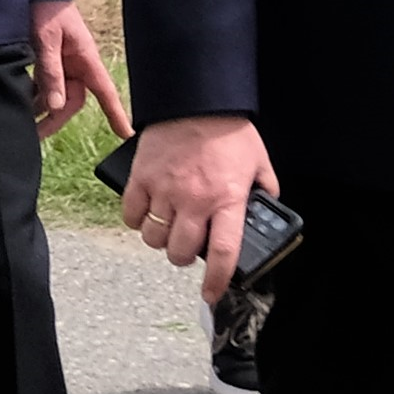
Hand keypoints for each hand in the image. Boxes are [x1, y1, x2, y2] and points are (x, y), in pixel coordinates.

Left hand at [29, 0, 121, 137]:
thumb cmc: (48, 11)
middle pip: (71, 101)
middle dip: (55, 118)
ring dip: (41, 107)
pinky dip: (34, 93)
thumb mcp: (47, 40)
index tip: (126, 134)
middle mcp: (77, 67)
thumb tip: (54, 105)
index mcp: (87, 61)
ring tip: (23, 123)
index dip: (116, 114)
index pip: (105, 93)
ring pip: (56, 94)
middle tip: (35, 134)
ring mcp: (63, 65)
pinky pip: (44, 83)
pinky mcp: (48, 62)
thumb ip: (51, 71)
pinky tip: (19, 101)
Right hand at [123, 114, 275, 300]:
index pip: (222, 253)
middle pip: (180, 251)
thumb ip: (262, 192)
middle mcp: (194, 200)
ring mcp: (164, 189)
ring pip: (153, 237)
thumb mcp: (259, 164)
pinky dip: (137, 222)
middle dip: (183, 257)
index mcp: (227, 200)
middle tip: (188, 248)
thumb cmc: (229, 131)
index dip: (216, 281)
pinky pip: (131, 214)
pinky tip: (146, 216)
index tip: (211, 294)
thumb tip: (262, 210)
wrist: (195, 100)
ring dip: (160, 240)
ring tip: (167, 230)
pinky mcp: (141, 177)